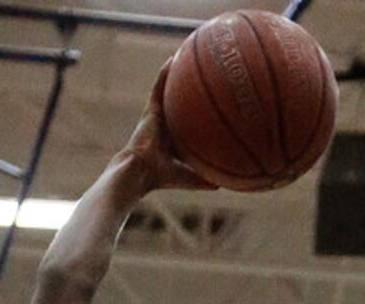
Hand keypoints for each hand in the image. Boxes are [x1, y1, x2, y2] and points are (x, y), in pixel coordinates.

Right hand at [125, 61, 218, 194]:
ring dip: (177, 75)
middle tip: (205, 77)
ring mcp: (157, 115)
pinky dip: (165, 72)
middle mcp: (166, 125)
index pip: (189, 125)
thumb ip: (204, 180)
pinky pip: (159, 86)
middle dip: (190, 91)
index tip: (211, 106)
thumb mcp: (188, 178)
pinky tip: (174, 58)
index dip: (198, 116)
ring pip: (169, 91)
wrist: (140, 171)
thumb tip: (224, 185)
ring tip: (187, 56)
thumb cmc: (161, 178)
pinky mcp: (150, 109)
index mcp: (174, 140)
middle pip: (181, 103)